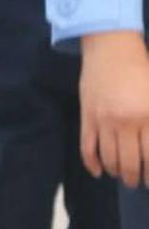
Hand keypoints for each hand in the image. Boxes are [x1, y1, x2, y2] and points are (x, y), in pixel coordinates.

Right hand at [81, 31, 148, 186]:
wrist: (110, 46)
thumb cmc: (140, 70)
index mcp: (148, 117)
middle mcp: (125, 122)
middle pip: (130, 163)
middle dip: (134, 178)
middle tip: (136, 181)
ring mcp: (103, 119)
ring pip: (109, 157)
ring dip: (116, 171)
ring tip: (120, 175)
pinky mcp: (86, 114)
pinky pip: (86, 145)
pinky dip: (91, 162)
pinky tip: (98, 171)